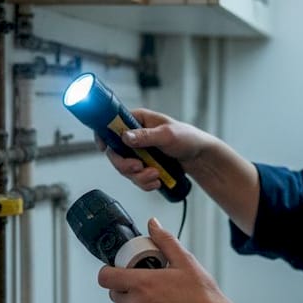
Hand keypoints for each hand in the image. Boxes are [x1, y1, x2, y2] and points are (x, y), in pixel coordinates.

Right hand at [98, 108, 212, 193]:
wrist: (200, 158)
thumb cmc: (188, 138)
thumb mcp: (167, 135)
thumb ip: (145, 136)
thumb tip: (125, 136)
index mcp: (138, 120)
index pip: (111, 124)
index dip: (103, 136)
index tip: (104, 148)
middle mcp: (135, 136)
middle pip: (115, 153)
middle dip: (126, 165)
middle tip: (139, 168)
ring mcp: (138, 152)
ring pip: (125, 169)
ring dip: (139, 177)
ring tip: (156, 176)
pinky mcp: (144, 166)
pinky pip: (136, 178)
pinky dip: (145, 183)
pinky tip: (157, 181)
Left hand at [98, 218, 233, 302]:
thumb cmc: (203, 296)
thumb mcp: (185, 261)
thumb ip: (165, 240)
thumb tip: (153, 225)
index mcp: (142, 284)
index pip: (105, 278)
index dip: (109, 271)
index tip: (117, 270)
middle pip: (115, 294)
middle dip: (126, 287)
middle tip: (147, 284)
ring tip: (163, 301)